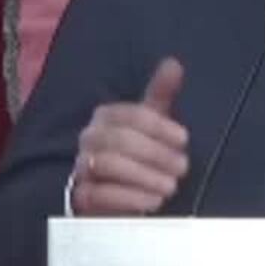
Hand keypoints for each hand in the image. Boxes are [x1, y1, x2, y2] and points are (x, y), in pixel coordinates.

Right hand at [71, 58, 189, 215]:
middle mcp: (89, 139)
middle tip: (182, 167)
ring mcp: (82, 168)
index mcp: (106, 117)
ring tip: (170, 187)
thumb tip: (173, 63)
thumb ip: (161, 94)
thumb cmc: (139, 155)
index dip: (158, 126)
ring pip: (106, 165)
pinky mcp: (80, 198)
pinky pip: (97, 195)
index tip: (184, 139)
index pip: (129, 114)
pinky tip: (153, 202)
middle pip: (118, 139)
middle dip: (154, 153)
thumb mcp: (152, 124)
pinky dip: (128, 198)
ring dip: (143, 176)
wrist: (121, 199)